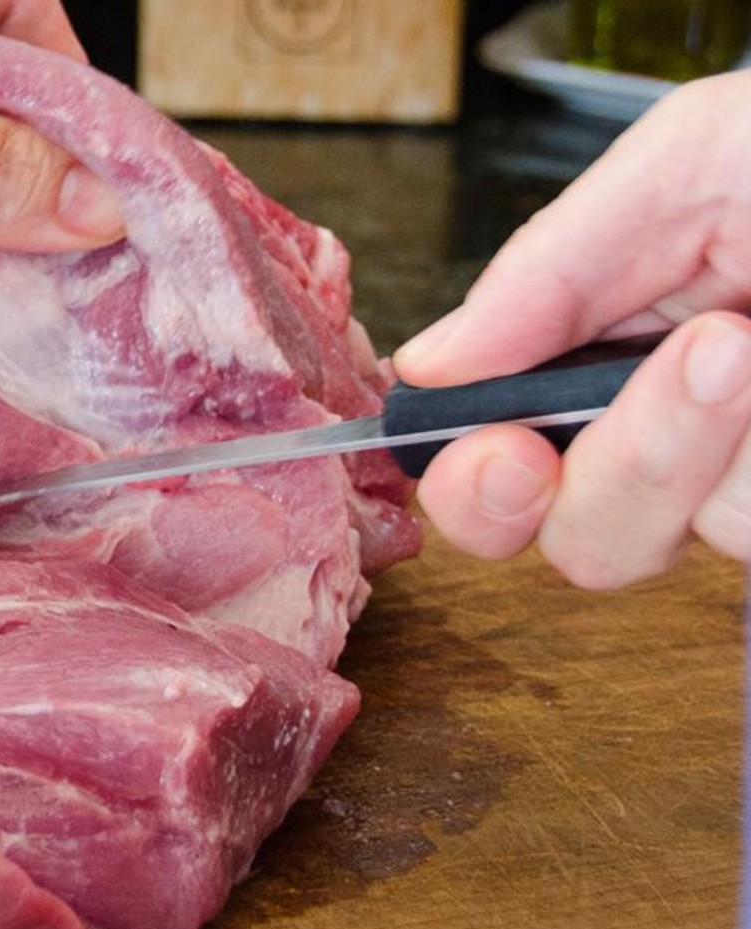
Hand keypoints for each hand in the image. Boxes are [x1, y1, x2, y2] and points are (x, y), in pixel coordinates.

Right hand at [393, 70, 750, 588]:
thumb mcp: (691, 163)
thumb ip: (550, 266)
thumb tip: (433, 362)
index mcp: (607, 357)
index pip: (494, 466)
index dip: (471, 486)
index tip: (501, 449)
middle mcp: (675, 438)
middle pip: (583, 542)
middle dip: (631, 468)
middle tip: (713, 360)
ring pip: (702, 541)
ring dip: (744, 442)